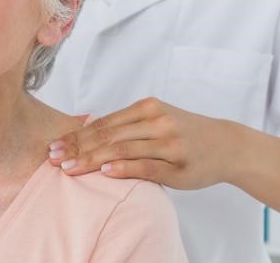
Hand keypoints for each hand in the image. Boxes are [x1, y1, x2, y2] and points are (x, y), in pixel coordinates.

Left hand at [47, 97, 233, 189]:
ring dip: (92, 159)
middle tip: (53, 158)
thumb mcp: (158, 119)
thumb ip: (128, 125)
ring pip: (123, 149)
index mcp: (147, 107)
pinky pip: (146, 166)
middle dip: (77, 147)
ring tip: (69, 168)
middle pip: (108, 135)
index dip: (77, 134)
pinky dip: (123, 168)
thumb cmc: (185, 133)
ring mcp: (168, 142)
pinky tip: (105, 172)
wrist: (226, 145)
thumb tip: (88, 131)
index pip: (104, 122)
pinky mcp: (178, 164)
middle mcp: (156, 120)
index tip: (54, 145)